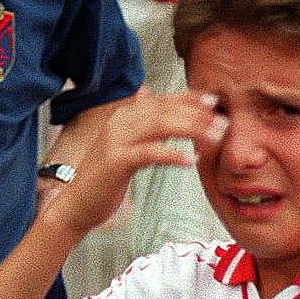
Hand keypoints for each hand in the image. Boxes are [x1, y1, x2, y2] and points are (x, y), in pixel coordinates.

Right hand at [41, 88, 223, 239]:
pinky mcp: (116, 161)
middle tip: (223, 122)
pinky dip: (172, 154)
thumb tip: (149, 94)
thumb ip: (139, 122)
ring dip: (191, 128)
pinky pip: (149, 153)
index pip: (162, 100)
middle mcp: (120, 122)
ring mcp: (116, 140)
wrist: (76, 204)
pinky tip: (190, 160)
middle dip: (197, 113)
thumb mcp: (124, 145)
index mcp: (124, 116)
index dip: (189, 98)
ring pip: (160, 125)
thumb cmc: (104, 178)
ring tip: (215, 136)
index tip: (214, 102)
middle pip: (165, 110)